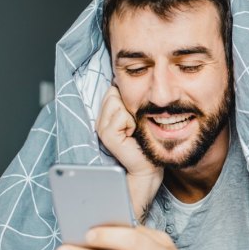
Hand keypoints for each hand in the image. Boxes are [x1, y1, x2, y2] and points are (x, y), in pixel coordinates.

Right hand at [96, 86, 161, 218]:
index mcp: (106, 116)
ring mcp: (101, 127)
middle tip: (134, 125)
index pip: (112, 90)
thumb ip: (128, 102)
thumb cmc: (145, 143)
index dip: (126, 98)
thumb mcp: (136, 118)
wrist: (148, 166)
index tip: (133, 116)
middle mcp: (100, 120)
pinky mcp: (107, 135)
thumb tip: (124, 82)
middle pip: (113, 93)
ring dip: (130, 114)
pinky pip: (121, 115)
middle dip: (128, 105)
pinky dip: (131, 122)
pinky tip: (131, 135)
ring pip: (116, 101)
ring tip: (133, 130)